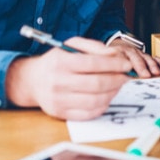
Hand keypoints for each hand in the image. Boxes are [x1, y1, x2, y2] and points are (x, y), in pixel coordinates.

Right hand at [5, 37, 132, 119]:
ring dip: (112, 94)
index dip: (114, 65)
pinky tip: (106, 97)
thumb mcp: (71, 45)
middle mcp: (58, 82)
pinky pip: (88, 114)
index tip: (127, 65)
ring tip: (117, 86)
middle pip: (96, 84)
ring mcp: (58, 100)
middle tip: (126, 77)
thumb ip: (94, 47)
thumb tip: (115, 55)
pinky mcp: (60, 113)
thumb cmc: (56, 60)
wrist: (32, 80)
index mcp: (61, 62)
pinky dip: (102, 106)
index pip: (93, 64)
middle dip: (117, 80)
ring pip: (94, 101)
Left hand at [107, 39, 159, 77]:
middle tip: (146, 75)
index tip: (130, 74)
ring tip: (156, 72)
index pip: (121, 59)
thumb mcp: (105, 59)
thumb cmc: (111, 57)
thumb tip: (108, 79)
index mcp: (117, 53)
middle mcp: (128, 52)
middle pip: (135, 58)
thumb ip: (108, 67)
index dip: (126, 66)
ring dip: (152, 65)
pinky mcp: (145, 55)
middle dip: (141, 66)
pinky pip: (154, 57)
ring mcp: (138, 53)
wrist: (117, 44)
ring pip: (146, 57)